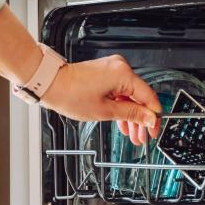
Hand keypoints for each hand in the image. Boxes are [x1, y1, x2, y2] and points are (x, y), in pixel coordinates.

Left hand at [41, 55, 162, 145]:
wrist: (50, 84)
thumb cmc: (71, 95)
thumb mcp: (105, 111)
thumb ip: (131, 114)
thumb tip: (148, 118)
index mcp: (123, 74)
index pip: (148, 97)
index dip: (153, 116)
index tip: (154, 130)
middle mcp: (120, 68)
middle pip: (140, 97)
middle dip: (141, 119)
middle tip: (143, 136)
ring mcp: (112, 69)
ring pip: (130, 96)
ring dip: (131, 115)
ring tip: (133, 134)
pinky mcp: (105, 73)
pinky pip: (120, 91)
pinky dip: (122, 106)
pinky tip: (123, 122)